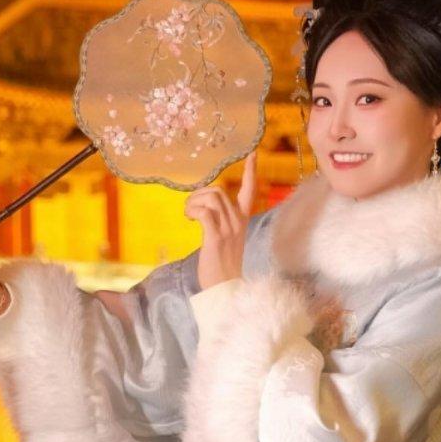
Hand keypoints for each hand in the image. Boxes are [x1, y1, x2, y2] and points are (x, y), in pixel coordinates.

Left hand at [185, 151, 256, 290]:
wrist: (225, 287)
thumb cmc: (222, 265)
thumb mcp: (227, 239)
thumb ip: (222, 222)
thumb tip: (205, 209)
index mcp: (242, 220)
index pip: (250, 190)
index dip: (251, 171)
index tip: (252, 154)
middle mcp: (238, 222)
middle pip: (219, 192)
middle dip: (198, 194)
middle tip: (189, 209)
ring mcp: (228, 229)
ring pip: (212, 198)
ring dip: (193, 202)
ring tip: (188, 214)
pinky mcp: (216, 238)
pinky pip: (204, 212)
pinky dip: (193, 211)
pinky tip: (189, 218)